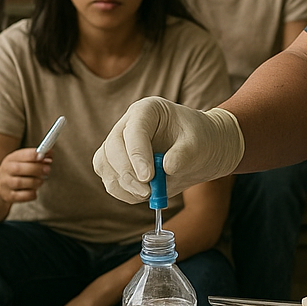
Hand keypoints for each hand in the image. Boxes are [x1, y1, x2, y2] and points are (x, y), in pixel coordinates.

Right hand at [0, 147, 50, 205]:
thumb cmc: (18, 170)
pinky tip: (34, 191)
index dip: (32, 155)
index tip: (43, 155)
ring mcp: (5, 184)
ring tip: (41, 181)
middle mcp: (6, 170)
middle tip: (48, 169)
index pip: (20, 155)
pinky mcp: (8, 196)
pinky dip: (31, 194)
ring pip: (20, 183)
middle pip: (18, 169)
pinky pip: (22, 196)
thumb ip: (38, 156)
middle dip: (36, 169)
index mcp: (11, 159)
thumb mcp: (24, 160)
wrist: (0, 183)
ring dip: (35, 182)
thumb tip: (50, 153)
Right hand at [93, 99, 242, 202]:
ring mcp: (119, 144)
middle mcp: (128, 124)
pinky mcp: (117, 165)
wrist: (201, 151)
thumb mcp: (199, 143)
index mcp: (147, 110)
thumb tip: (166, 168)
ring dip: (124, 185)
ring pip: (105, 165)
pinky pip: (111, 180)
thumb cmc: (200, 139)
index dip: (137, 154)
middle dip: (127, 173)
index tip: (148, 177)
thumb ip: (184, 154)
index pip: (134, 130)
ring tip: (149, 194)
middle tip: (147, 192)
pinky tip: (145, 195)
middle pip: (112, 148)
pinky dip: (124, 192)